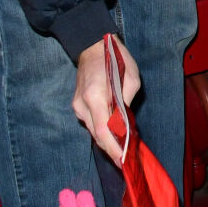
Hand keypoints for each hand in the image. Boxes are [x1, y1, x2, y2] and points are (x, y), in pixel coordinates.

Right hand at [73, 35, 140, 157]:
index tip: (122, 160)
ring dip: (107, 140)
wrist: (92, 46)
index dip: (112, 147)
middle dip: (111, 148)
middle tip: (125, 160)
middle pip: (96, 134)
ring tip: (122, 149)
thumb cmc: (116, 59)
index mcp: (96, 96)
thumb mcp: (131, 78)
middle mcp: (82, 104)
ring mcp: (77, 105)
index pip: (103, 130)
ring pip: (92, 130)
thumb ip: (127, 102)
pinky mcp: (77, 105)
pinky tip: (113, 133)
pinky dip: (102, 130)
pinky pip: (90, 122)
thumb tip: (126, 123)